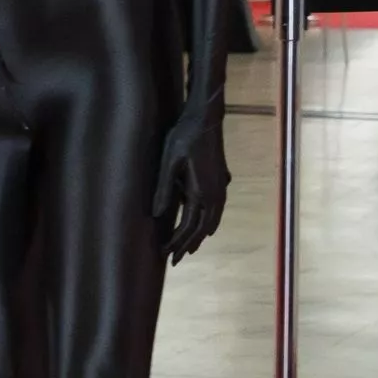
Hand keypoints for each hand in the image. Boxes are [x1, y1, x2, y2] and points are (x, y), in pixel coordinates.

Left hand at [152, 101, 229, 265]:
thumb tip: (156, 215)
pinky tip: (205, 225)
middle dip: (187, 245)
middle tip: (174, 260)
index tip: (165, 254)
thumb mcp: (169, 161)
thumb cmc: (184, 136)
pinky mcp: (221, 181)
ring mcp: (220, 188)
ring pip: (212, 221)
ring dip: (199, 236)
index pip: (188, 227)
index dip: (176, 242)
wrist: (206, 118)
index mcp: (200, 192)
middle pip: (201, 229)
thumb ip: (163, 188)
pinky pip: (216, 211)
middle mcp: (214, 194)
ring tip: (189, 248)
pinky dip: (209, 223)